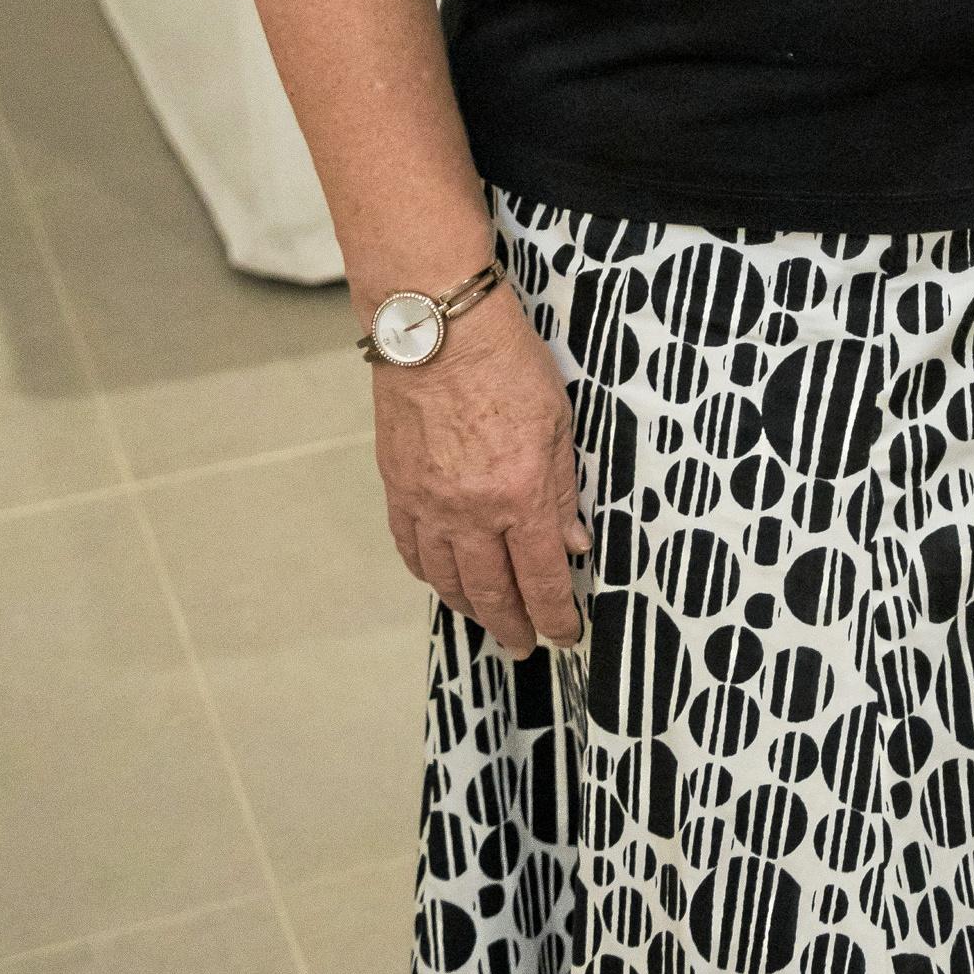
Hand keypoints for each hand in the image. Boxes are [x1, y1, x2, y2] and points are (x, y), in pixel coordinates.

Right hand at [372, 284, 588, 655]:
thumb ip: (564, 489)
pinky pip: (412, 550)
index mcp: (521, 494)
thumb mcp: (559, 420)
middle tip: (525, 646)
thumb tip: (574, 542)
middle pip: (492, 592)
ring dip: (471, 608)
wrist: (438, 328)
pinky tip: (442, 580)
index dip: (555, 614)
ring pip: (448, 580)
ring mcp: (430, 505)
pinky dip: (430, 574)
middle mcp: (472, 512)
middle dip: (513, 626)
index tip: (565, 634)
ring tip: (488, 620)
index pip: (541, 577)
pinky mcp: (399, 489)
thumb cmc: (508, 361)